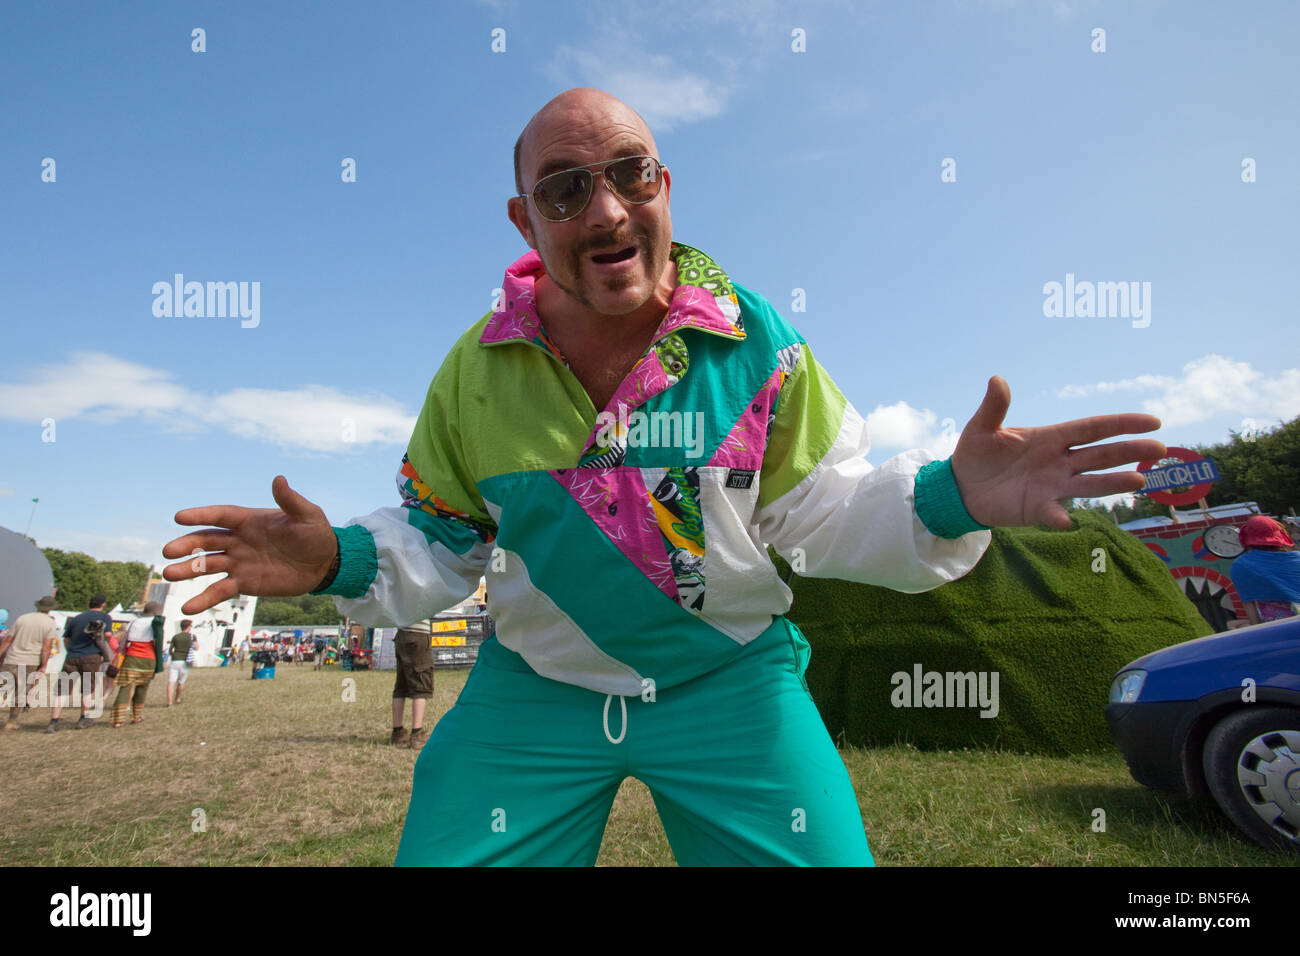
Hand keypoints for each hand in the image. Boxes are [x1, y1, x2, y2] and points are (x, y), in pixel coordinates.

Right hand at [161, 476, 338, 614]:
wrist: (324, 564)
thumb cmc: (316, 534)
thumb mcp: (307, 516)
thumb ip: (291, 501)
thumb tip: (279, 479)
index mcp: (250, 520)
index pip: (220, 515)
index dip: (201, 515)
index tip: (179, 517)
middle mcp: (239, 540)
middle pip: (206, 540)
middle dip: (187, 545)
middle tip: (168, 551)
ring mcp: (239, 562)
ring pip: (207, 565)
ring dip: (187, 570)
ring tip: (169, 575)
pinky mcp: (244, 583)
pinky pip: (219, 591)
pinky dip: (203, 599)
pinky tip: (187, 608)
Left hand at [950, 376, 1164, 530]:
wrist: (961, 487)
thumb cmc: (977, 454)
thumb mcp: (982, 428)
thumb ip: (993, 407)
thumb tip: (996, 380)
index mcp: (1052, 438)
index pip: (1093, 428)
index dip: (1122, 424)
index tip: (1153, 422)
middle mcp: (1060, 462)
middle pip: (1102, 455)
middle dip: (1131, 451)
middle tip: (1160, 449)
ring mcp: (1053, 486)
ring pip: (1090, 484)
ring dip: (1113, 483)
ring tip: (1139, 481)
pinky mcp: (1038, 508)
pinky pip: (1053, 512)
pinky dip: (1059, 516)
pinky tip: (1066, 520)